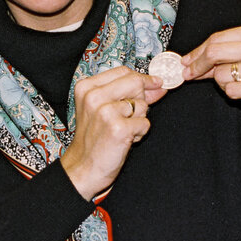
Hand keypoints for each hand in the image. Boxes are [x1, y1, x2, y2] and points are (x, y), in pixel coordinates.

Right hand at [60, 66, 165, 199]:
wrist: (82, 168)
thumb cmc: (93, 139)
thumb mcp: (102, 109)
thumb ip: (128, 93)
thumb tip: (157, 84)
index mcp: (86, 87)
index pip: (123, 71)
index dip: (143, 78)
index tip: (155, 84)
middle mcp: (94, 96)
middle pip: (135, 82)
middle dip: (141, 98)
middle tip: (131, 115)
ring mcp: (105, 112)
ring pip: (142, 104)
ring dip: (138, 119)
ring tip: (122, 130)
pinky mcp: (118, 128)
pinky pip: (145, 123)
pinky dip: (139, 133)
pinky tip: (125, 139)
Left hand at [181, 23, 240, 138]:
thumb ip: (221, 55)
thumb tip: (188, 61)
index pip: (216, 38)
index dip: (196, 52)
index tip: (185, 62)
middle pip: (213, 52)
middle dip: (197, 66)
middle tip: (189, 75)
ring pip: (220, 74)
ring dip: (222, 84)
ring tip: (240, 84)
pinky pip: (231, 91)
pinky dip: (233, 94)